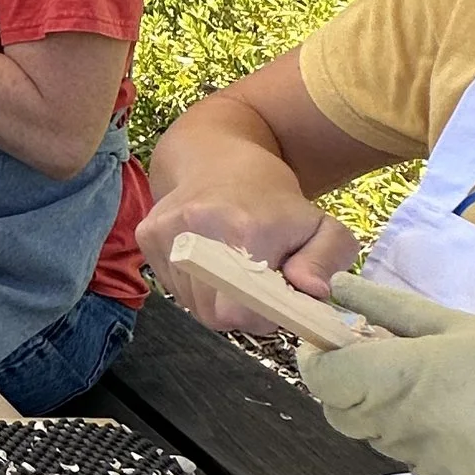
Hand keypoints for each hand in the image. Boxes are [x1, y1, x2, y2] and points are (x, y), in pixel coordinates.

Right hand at [136, 191, 359, 331]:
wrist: (219, 160)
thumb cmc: (275, 201)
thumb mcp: (322, 226)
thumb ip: (327, 261)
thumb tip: (312, 290)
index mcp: (246, 228)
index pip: (244, 309)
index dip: (264, 315)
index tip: (278, 299)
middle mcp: (196, 227)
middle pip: (213, 314)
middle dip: (241, 310)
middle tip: (258, 285)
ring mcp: (165, 231)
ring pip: (192, 305)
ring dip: (217, 299)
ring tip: (233, 268)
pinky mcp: (146, 235)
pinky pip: (173, 288)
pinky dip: (194, 286)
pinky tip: (209, 259)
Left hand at [297, 274, 474, 474]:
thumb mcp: (467, 328)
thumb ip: (396, 310)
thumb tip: (338, 287)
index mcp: (401, 382)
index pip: (323, 379)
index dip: (317, 360)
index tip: (331, 344)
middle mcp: (402, 433)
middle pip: (345, 414)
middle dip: (354, 388)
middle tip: (396, 366)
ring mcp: (427, 474)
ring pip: (387, 441)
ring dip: (401, 418)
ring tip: (459, 399)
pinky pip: (428, 470)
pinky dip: (440, 449)